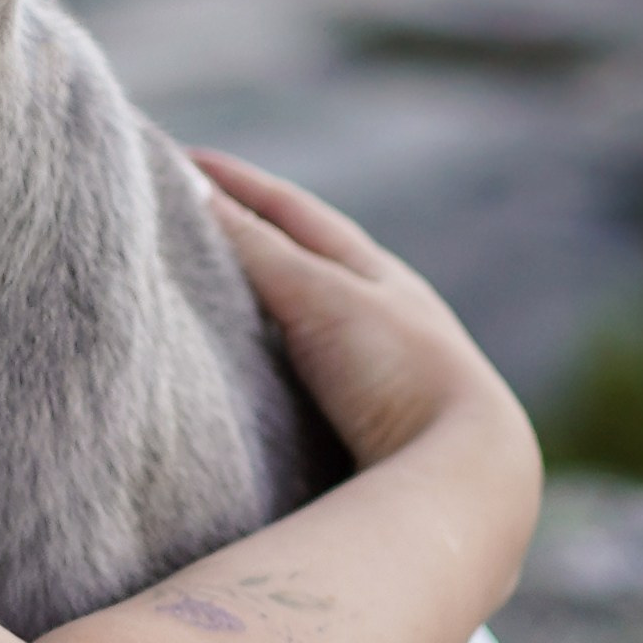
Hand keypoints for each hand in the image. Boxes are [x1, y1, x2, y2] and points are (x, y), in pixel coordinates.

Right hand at [191, 150, 527, 480]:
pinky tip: (244, 372)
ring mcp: (378, 372)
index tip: (180, 160)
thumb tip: (194, 189)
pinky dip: (267, 358)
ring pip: (306, 320)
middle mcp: (383, 315)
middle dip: (251, 234)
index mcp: (378, 273)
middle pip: (304, 261)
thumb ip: (256, 245)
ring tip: (204, 292)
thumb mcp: (320, 296)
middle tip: (188, 215)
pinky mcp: (365, 427)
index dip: (237, 183)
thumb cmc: (397, 371)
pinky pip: (300, 375)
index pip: (293, 211)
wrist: (461, 482)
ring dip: (259, 301)